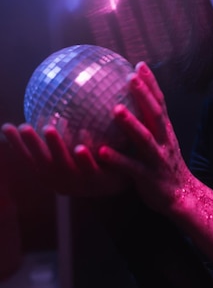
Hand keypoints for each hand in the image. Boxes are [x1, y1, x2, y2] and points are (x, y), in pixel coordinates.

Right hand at [1, 122, 129, 196]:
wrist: (125, 179)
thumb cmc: (96, 160)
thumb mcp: (75, 148)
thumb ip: (62, 133)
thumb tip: (50, 103)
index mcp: (54, 174)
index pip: (31, 160)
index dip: (17, 146)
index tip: (6, 127)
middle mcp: (63, 181)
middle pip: (44, 164)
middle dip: (32, 146)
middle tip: (24, 126)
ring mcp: (81, 184)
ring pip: (65, 166)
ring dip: (56, 148)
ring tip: (49, 129)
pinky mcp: (101, 182)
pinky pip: (92, 170)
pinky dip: (85, 160)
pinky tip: (80, 147)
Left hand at [98, 61, 192, 213]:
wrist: (183, 197)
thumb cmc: (165, 166)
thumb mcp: (161, 142)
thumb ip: (149, 124)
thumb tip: (129, 104)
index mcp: (165, 131)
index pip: (160, 102)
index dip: (151, 83)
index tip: (139, 64)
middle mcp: (164, 141)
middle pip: (155, 114)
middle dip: (144, 95)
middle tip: (130, 78)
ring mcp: (158, 159)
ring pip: (145, 139)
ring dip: (131, 124)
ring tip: (116, 110)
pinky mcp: (149, 178)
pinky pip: (131, 168)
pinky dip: (117, 159)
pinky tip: (101, 152)